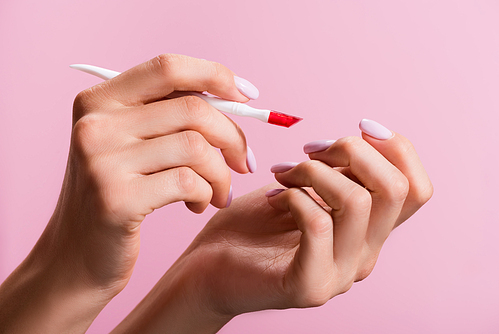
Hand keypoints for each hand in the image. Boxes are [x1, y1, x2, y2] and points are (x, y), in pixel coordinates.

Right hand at [0, 54, 256, 332]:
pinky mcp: (116, 199)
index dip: (216, 75)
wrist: (76, 256)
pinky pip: (189, 182)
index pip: (169, 68)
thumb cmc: (118, 194)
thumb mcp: (130, 145)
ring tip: (219, 193)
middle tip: (245, 163)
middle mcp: (94, 124)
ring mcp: (101, 161)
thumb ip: (169, 116)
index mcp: (98, 100)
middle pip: (193, 109)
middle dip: (233, 138)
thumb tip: (235, 97)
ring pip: (196, 148)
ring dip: (222, 174)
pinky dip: (207, 194)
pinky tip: (198, 206)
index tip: (248, 96)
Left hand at [112, 120, 431, 332]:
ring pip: (357, 201)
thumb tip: (362, 139)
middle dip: (352, 151)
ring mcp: (339, 275)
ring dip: (313, 171)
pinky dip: (294, 196)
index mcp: (368, 232)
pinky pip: (318, 224)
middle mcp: (364, 256)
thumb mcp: (303, 189)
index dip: (397, 148)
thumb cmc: (253, 225)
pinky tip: (272, 196)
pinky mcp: (308, 286)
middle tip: (309, 148)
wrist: (208, 270)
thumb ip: (338, 173)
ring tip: (282, 171)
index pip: (417, 190)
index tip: (359, 126)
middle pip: (396, 190)